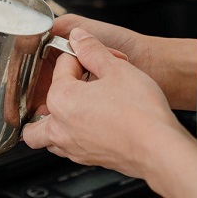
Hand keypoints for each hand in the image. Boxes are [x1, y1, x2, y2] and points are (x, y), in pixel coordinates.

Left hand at [22, 28, 188, 178]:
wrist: (159, 148)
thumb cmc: (139, 113)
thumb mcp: (117, 68)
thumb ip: (92, 50)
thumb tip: (78, 37)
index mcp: (60, 99)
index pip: (62, 67)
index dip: (81, 57)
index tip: (96, 58)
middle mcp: (58, 126)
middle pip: (37, 109)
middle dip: (50, 94)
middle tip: (73, 84)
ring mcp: (71, 147)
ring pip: (46, 137)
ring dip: (52, 122)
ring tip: (74, 109)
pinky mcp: (87, 159)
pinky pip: (67, 148)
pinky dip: (71, 137)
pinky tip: (91, 127)